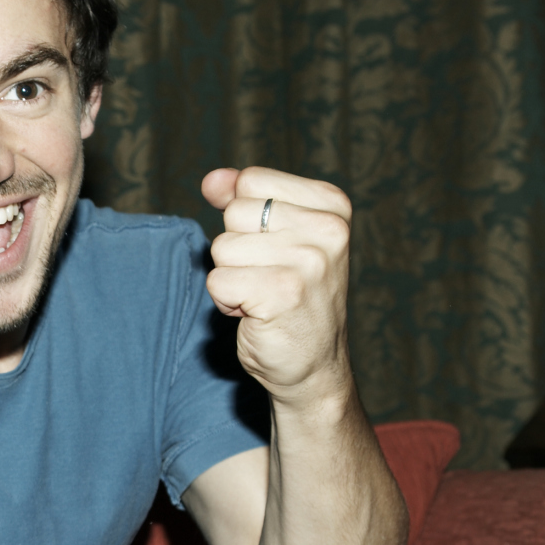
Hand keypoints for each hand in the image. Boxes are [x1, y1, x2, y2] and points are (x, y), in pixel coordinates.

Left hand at [201, 166, 354, 407]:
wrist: (314, 365)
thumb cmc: (289, 296)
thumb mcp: (272, 237)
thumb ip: (241, 199)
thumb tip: (212, 179)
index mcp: (332, 205)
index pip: (251, 181)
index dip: (246, 219)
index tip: (274, 249)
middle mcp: (329, 229)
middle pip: (234, 213)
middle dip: (236, 249)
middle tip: (268, 278)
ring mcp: (309, 261)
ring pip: (222, 248)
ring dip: (231, 277)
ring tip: (263, 296)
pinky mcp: (283, 293)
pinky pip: (217, 281)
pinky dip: (226, 302)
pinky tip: (256, 314)